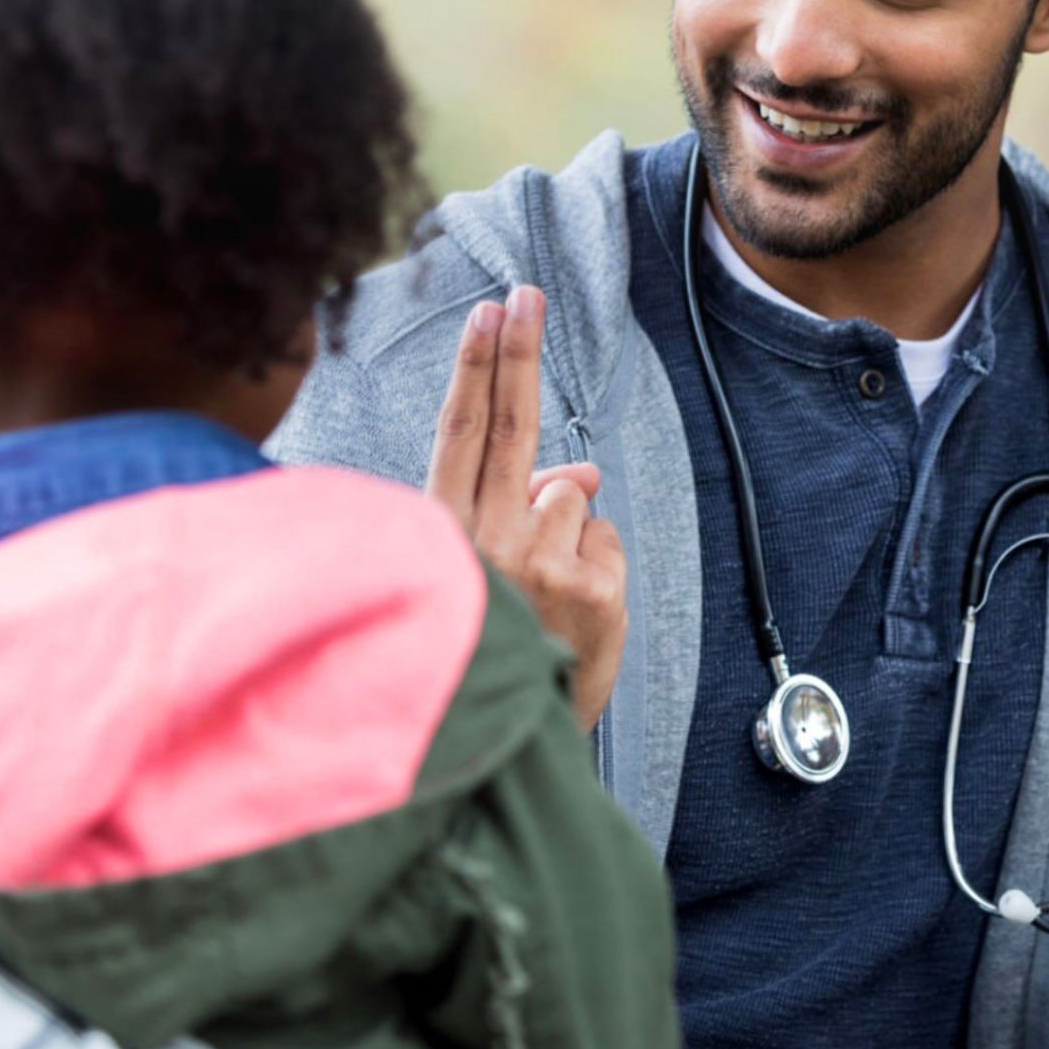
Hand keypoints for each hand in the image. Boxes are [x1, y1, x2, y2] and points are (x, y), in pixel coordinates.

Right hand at [429, 284, 628, 731]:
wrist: (503, 755)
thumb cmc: (486, 656)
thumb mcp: (483, 582)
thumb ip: (516, 513)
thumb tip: (578, 470)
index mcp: (441, 536)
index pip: (459, 435)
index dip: (475, 368)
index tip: (487, 312)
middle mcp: (482, 542)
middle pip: (509, 425)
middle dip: (519, 352)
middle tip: (527, 293)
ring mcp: (539, 563)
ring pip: (571, 496)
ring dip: (568, 533)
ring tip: (542, 598)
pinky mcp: (591, 588)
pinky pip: (607, 540)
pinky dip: (599, 567)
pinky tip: (571, 615)